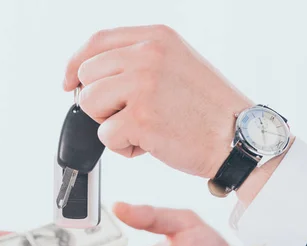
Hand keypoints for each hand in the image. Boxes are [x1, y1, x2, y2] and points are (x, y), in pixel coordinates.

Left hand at [64, 25, 292, 204]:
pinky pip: (104, 136)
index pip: (96, 41)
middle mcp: (147, 55)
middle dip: (100, 102)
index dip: (75, 63)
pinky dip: (123, 147)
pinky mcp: (139, 118)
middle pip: (86, 76)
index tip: (68, 83)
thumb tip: (89, 74)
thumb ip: (137, 60)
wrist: (238, 138)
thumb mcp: (175, 63)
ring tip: (142, 128)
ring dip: (109, 124)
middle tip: (129, 114)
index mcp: (155, 37)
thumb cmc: (207, 108)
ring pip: (89, 104)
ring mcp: (142, 85)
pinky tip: (150, 144)